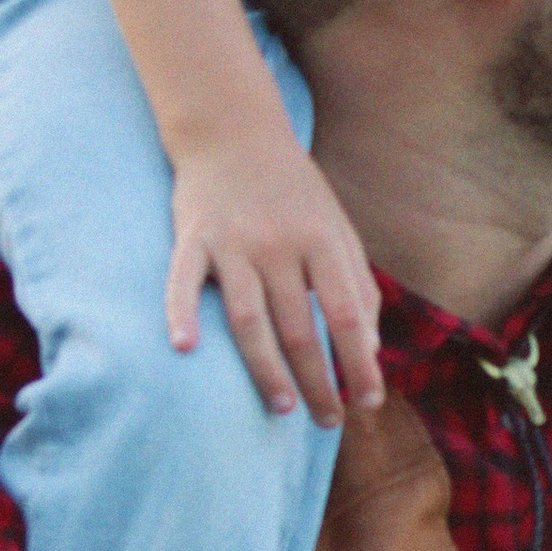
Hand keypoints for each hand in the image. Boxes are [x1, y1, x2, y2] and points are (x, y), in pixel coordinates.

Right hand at [167, 122, 382, 425]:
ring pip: (248, 318)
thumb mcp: (337, 228)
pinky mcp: (191, 236)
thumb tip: (369, 349)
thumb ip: (356, 285)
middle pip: (299, 328)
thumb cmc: (293, 191)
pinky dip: (181, 312)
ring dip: (265, 368)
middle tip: (327, 421)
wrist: (234, 129)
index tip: (371, 401)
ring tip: (283, 406)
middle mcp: (278, 244)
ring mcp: (232, 241)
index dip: (360, 362)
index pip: (346, 315)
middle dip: (317, 381)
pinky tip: (184, 348)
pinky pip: (183, 279)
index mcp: (321, 241)